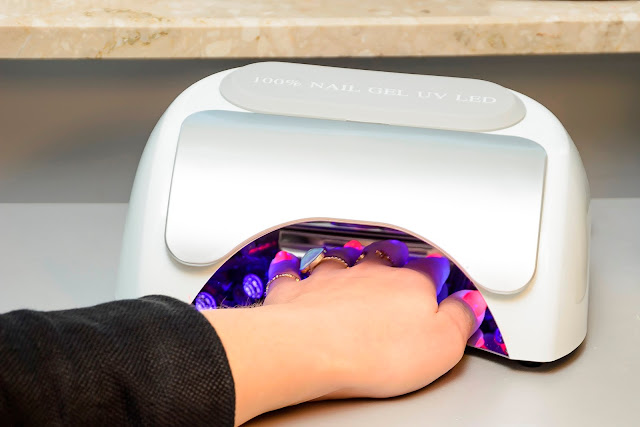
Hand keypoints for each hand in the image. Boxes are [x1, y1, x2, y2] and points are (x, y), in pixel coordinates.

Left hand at [201, 240, 486, 425]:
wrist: (313, 349)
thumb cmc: (375, 351)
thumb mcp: (442, 346)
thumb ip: (460, 320)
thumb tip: (469, 306)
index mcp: (409, 285)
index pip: (430, 269)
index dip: (438, 269)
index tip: (440, 271)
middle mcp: (369, 274)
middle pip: (384, 257)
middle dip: (391, 257)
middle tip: (396, 256)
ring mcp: (330, 279)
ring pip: (341, 259)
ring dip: (346, 258)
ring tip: (350, 256)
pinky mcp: (297, 292)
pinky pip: (293, 273)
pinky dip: (293, 270)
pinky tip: (291, 268)